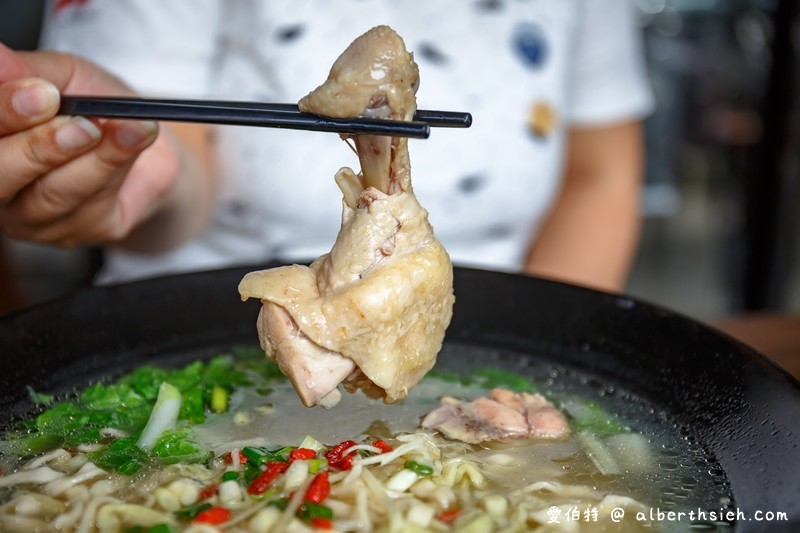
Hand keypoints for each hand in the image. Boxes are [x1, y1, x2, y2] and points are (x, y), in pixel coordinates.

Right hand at [0, 43, 178, 246]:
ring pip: (52, 194)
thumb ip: (31, 71)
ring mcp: (33, 218)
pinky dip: (116, 166)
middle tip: (83, 123)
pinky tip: (136, 139)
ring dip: (90, 158)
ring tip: (114, 129)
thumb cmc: (93, 107)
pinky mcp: (77, 232)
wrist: (142, 140)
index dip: (5, 112)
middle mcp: (1, 184)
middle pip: (1, 175)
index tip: (43, 93)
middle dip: (41, 146)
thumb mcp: (65, 76)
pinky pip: (92, 205)